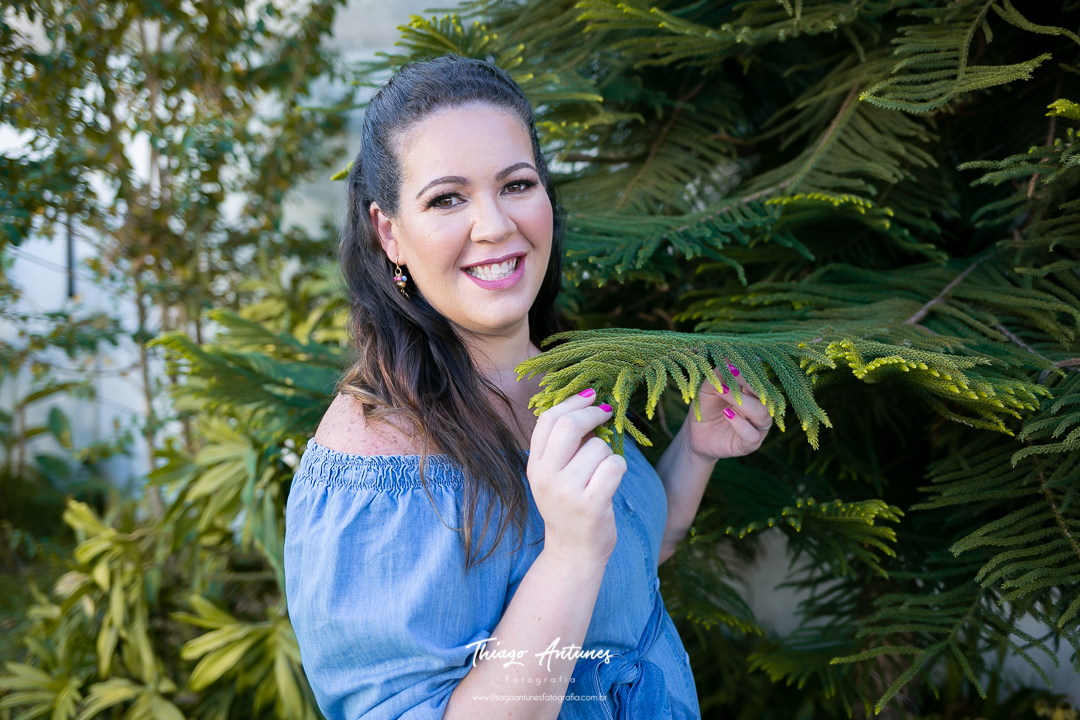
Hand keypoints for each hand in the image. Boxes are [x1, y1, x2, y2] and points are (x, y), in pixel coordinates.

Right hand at [527, 389, 626, 566]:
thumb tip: (586, 403)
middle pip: (570, 426)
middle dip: (594, 414)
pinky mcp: (590, 504)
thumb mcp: (553, 475)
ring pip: (598, 447)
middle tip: (607, 413)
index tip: (590, 397)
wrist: (572, 551)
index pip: (548, 419)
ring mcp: (567, 491)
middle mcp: (545, 476)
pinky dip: (619, 467)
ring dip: (608, 453)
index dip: (572, 402)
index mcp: (534, 464)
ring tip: (601, 473)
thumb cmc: (569, 506)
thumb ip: (562, 444)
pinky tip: (612, 481)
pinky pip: (614, 466)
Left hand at [682, 362, 771, 462]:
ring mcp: (757, 427)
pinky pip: (752, 435)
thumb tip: (726, 356)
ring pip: (761, 414)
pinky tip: (727, 414)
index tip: (733, 363)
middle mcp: (760, 409)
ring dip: (743, 401)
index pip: (759, 381)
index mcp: (753, 394)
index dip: (748, 371)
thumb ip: (718, 376)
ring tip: (722, 392)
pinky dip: (741, 424)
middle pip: (765, 396)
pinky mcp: (750, 444)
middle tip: (731, 373)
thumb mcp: (709, 389)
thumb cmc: (706, 408)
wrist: (695, 434)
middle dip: (748, 383)